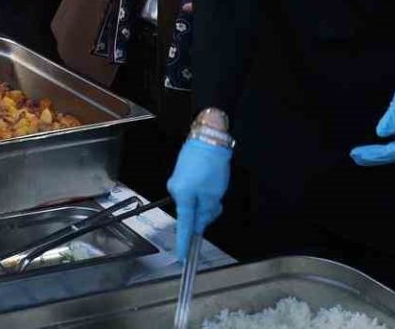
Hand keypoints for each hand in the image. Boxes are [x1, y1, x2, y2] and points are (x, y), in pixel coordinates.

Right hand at [167, 138, 231, 261]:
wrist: (208, 138)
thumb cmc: (210, 164)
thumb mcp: (214, 194)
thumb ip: (207, 212)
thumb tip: (201, 222)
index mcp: (182, 196)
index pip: (184, 225)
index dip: (184, 243)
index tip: (183, 257)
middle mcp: (176, 190)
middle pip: (192, 213)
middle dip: (206, 212)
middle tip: (218, 202)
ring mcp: (178, 181)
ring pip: (195, 202)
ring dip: (207, 200)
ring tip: (216, 186)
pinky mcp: (183, 174)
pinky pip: (195, 191)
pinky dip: (204, 191)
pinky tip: (211, 180)